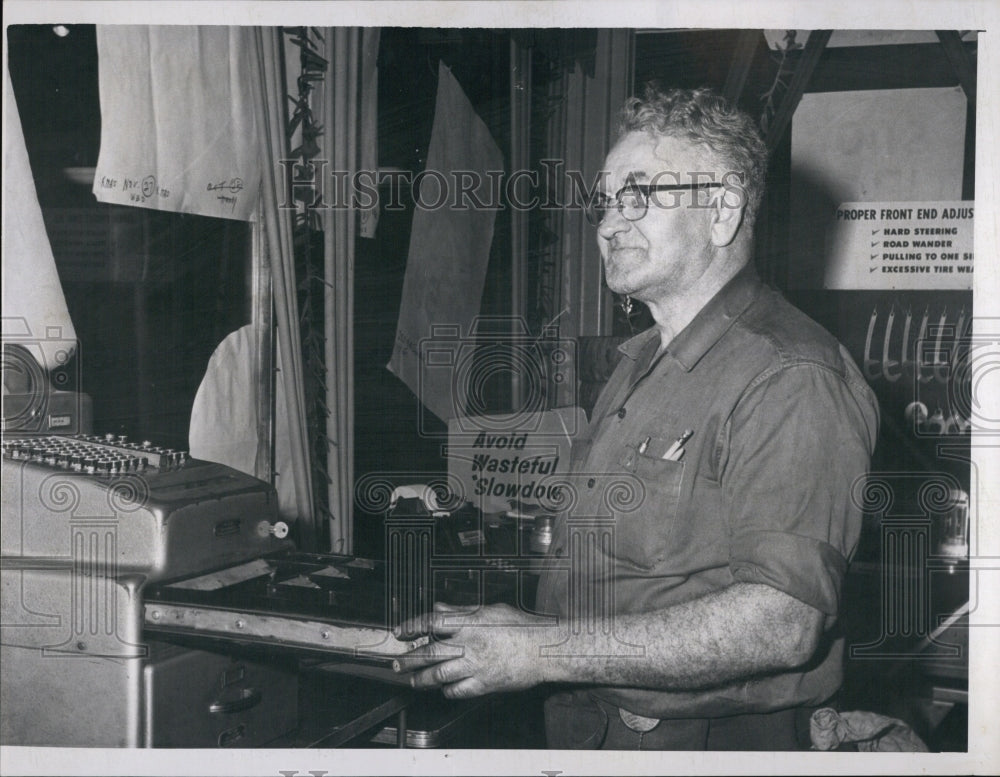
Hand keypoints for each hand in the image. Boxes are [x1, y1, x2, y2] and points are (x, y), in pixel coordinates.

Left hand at [394, 602, 558, 698]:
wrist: (543, 649)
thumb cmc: (520, 626)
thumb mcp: (489, 610)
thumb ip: (461, 610)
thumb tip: (440, 607)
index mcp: (469, 623)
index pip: (431, 622)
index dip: (412, 627)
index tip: (401, 633)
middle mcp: (468, 644)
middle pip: (429, 652)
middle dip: (408, 660)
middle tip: (397, 664)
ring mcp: (474, 666)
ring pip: (438, 675)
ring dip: (421, 678)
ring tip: (413, 680)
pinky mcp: (483, 684)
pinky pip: (457, 690)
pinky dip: (447, 690)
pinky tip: (443, 689)